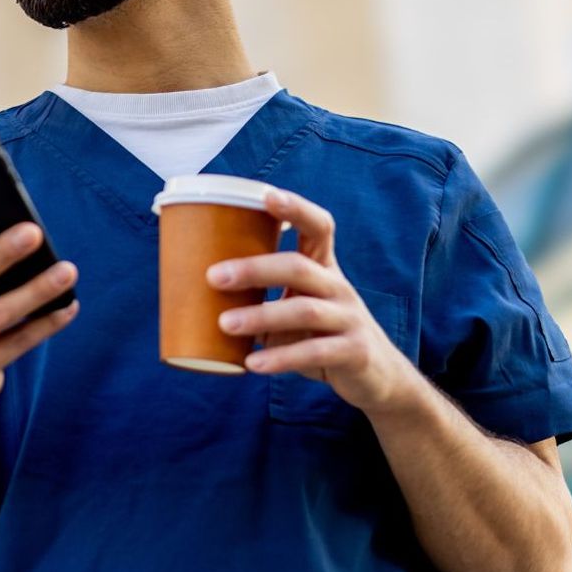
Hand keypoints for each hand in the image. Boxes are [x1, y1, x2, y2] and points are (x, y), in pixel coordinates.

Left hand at [206, 187, 410, 413]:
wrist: (377, 376)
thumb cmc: (320, 335)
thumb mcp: (296, 308)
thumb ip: (260, 299)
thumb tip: (193, 291)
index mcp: (324, 269)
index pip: (319, 227)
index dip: (296, 208)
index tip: (266, 195)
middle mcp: (338, 287)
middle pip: (299, 266)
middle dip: (255, 268)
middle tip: (213, 276)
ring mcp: (349, 319)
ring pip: (305, 310)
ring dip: (261, 316)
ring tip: (225, 324)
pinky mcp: (353, 352)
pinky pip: (315, 352)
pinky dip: (281, 358)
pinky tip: (253, 364)